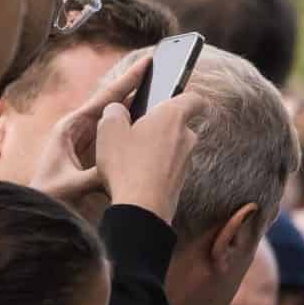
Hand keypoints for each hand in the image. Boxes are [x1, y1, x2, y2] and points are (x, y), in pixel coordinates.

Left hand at [26, 46, 151, 216]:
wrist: (37, 207)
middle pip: (112, 100)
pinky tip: (145, 121)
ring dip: (134, 104)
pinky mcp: (91, 151)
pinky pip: (115, 134)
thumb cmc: (49, 196)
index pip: (105, 98)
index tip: (146, 63)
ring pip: (115, 116)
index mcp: (70, 128)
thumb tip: (119, 167)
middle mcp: (78, 128)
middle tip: (155, 68)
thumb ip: (95, 175)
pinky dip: (130, 125)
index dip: (127, 80)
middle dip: (133, 84)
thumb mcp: (72, 186)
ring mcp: (85, 139)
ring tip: (156, 91)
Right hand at [91, 94, 201, 224]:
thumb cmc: (127, 165)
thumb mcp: (109, 129)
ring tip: (130, 155)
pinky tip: (136, 174)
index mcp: (173, 117)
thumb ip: (114, 112)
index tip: (178, 96)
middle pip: (179, 124)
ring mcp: (186, 163)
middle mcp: (186, 139)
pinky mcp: (180, 183)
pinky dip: (156, 167)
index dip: (187, 95)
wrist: (142, 210)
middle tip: (135, 128)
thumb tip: (118, 111)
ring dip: (157, 147)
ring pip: (173, 147)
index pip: (194, 99)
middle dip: (160, 125)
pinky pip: (168, 167)